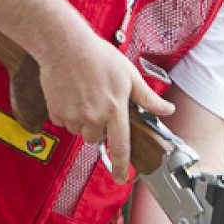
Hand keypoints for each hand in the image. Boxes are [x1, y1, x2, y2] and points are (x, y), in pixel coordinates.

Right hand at [37, 34, 173, 182]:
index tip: (121, 178)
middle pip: (96, 139)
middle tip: (99, 105)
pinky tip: (71, 95)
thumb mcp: (129, 75)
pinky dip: (67, 114)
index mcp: (115, 110)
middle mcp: (94, 117)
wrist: (65, 46)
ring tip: (85, 96)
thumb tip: (167, 110)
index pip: (121, 146)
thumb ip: (147, 98)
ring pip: (79, 131)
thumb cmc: (99, 57)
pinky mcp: (56, 112)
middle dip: (99, 128)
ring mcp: (73, 116)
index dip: (121, 166)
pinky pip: (63, 123)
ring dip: (83, 121)